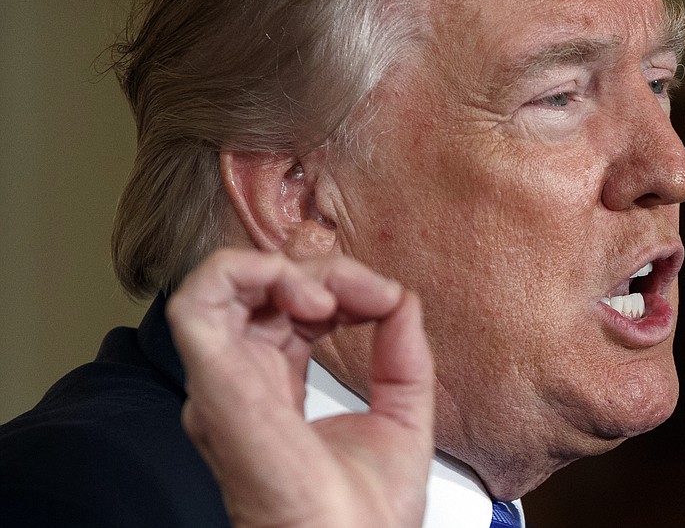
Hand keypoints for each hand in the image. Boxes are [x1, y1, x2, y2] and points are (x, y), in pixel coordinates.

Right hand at [166, 249, 433, 527]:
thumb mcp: (402, 415)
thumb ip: (403, 355)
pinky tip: (307, 298)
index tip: (387, 302)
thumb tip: (403, 300)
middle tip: (373, 295)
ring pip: (224, 282)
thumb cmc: (365, 515)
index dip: (337, 287)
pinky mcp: (216, 384)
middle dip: (323, 273)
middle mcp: (242, 379)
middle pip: (263, 289)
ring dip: (285, 268)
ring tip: (332, 297)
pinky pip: (195, 301)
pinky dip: (246, 274)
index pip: (288, 308)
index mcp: (275, 387)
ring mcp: (224, 381)